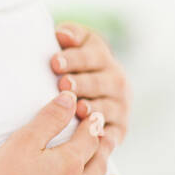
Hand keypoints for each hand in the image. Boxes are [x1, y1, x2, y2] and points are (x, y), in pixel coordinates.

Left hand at [52, 22, 131, 148]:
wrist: (81, 96)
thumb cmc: (63, 68)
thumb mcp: (68, 47)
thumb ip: (69, 36)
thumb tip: (64, 34)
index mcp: (100, 56)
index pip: (91, 55)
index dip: (74, 58)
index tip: (55, 62)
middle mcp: (115, 79)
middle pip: (100, 82)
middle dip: (82, 83)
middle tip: (64, 85)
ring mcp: (119, 105)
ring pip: (108, 107)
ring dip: (95, 109)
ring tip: (80, 109)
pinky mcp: (119, 129)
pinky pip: (114, 134)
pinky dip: (106, 138)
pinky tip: (96, 139)